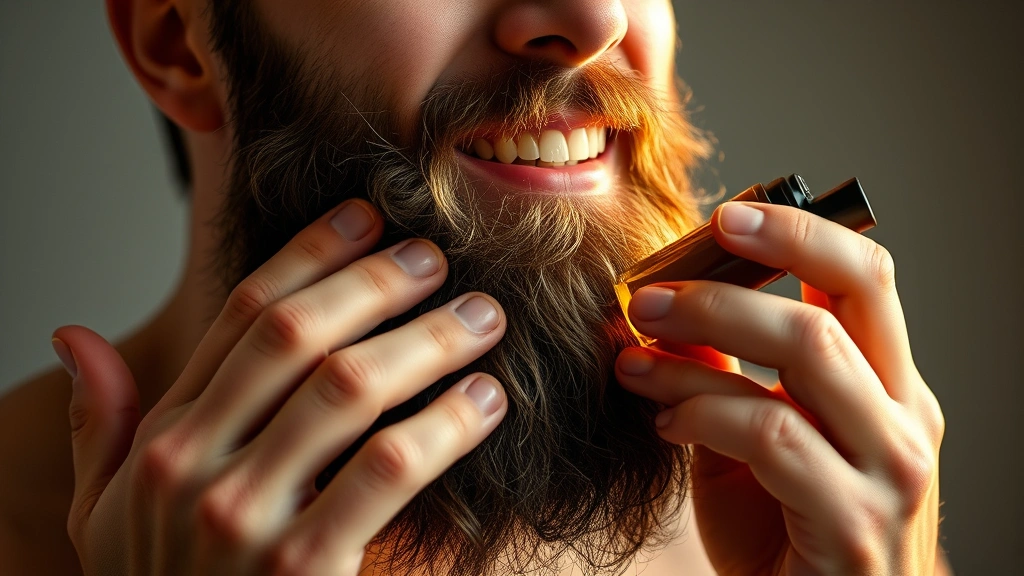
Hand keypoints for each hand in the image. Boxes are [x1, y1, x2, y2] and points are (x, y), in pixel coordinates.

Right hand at [53, 199, 507, 573]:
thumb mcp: (105, 514)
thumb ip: (101, 426)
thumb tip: (72, 337)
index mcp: (162, 440)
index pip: (240, 316)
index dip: (308, 255)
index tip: (364, 217)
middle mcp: (193, 467)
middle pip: (297, 335)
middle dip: (375, 283)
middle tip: (436, 259)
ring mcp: (243, 519)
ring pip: (348, 388)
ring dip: (426, 341)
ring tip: (482, 318)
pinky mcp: (302, 570)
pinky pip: (387, 469)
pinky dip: (445, 425)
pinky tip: (486, 400)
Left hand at [614, 202, 945, 574]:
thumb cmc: (783, 535)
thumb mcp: (749, 442)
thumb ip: (724, 376)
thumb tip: (668, 310)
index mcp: (890, 387)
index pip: (864, 277)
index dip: (797, 233)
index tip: (725, 216)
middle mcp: (906, 421)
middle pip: (835, 306)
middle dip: (731, 284)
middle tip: (648, 293)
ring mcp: (890, 473)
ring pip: (804, 357)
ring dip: (701, 346)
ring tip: (636, 355)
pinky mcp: (854, 523)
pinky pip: (772, 435)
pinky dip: (703, 414)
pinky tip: (663, 425)